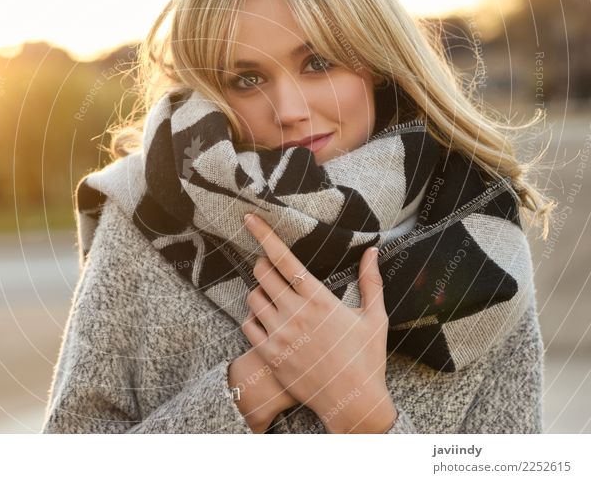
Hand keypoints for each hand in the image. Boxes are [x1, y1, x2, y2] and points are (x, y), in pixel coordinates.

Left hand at [240, 212, 396, 433]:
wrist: (353, 403)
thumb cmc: (366, 359)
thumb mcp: (375, 318)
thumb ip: (371, 281)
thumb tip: (372, 250)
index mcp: (320, 299)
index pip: (284, 259)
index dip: (263, 235)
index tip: (248, 218)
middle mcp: (296, 313)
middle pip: (262, 273)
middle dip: (264, 266)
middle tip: (272, 270)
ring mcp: (280, 335)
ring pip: (252, 298)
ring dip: (259, 293)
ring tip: (275, 300)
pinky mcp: (269, 355)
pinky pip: (247, 325)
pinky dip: (254, 318)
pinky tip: (268, 321)